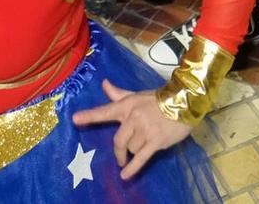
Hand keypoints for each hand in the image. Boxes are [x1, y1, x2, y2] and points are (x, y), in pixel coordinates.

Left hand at [69, 79, 192, 180]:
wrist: (184, 102)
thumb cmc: (158, 100)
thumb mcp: (137, 95)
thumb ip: (118, 93)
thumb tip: (104, 84)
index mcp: (127, 106)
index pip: (105, 111)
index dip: (90, 116)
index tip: (74, 119)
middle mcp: (133, 118)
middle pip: (118, 140)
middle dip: (119, 151)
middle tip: (121, 156)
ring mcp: (144, 130)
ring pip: (131, 149)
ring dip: (135, 151)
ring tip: (145, 145)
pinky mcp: (155, 141)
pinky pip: (141, 157)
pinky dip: (133, 168)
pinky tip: (125, 175)